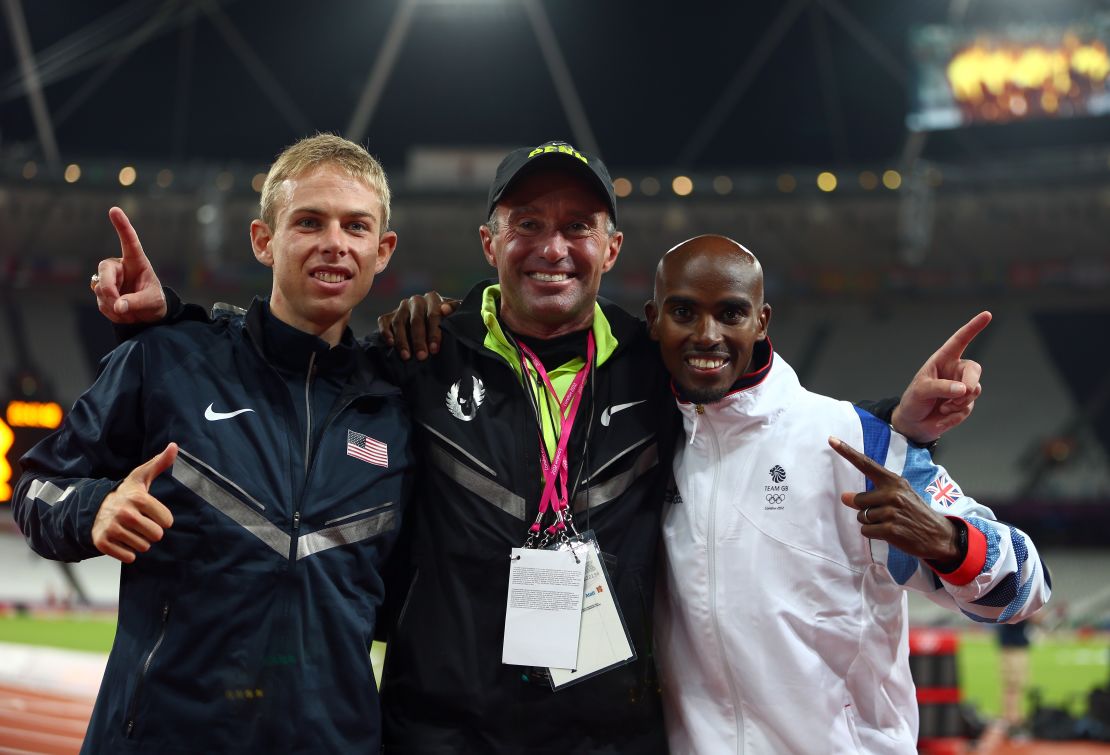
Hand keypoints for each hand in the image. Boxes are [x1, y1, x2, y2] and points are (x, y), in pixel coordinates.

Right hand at [92, 207, 167, 322]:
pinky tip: (122, 312)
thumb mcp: (152, 302)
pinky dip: (110, 310)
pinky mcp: (101, 292)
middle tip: (117, 304)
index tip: (114, 209)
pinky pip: (100, 301)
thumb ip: (136, 302)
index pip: (129, 241)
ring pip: (100, 287)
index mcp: (136, 262)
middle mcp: (120, 267)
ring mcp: (109, 279)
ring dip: (112, 303)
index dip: (122, 226)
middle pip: (105, 269)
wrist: (146, 316)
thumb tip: (118, 306)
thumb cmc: (154, 302)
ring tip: (129, 310)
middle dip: (108, 287)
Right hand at [92, 443, 177, 562]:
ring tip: (131, 530)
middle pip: (156, 535)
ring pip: (143, 547)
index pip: (167, 521)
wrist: (95, 508)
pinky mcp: (102, 543)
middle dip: (152, 532)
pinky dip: (128, 552)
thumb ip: (160, 463)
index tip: (152, 513)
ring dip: (140, 542)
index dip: (162, 519)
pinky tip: (122, 540)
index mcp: (138, 498)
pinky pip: (128, 557)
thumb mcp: (141, 477)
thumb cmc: (126, 494)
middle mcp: (125, 513)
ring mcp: (112, 528)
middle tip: (141, 523)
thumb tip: (174, 446)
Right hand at [376, 291, 458, 360]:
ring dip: (402, 340)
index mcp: (433, 299)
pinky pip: (384, 322)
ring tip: (406, 356)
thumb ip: (455, 310)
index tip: (434, 349)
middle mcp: (416, 301)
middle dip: (418, 340)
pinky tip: (390, 344)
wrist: (433, 320)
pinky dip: (386, 332)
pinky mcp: (389, 315)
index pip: (433, 314)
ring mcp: (401, 307)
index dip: (434, 333)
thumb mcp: (455, 315)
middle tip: (422, 356)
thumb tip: (445, 310)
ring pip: (399, 322)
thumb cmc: (447, 320)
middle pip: (415, 320)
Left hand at [828, 436, 958, 560]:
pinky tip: (889, 533)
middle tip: (884, 515)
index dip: (848, 452)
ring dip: (870, 523)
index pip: (866, 464)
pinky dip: (873, 534)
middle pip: (858, 500)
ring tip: (890, 523)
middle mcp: (893, 493)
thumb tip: (844, 497)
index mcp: (894, 481)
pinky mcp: (891, 529)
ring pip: (861, 517)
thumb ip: (872, 494)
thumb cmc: (916, 514)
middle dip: (864, 509)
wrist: (939, 536)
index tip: (832, 440)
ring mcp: (892, 512)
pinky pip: (866, 531)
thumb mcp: (900, 496)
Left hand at [891, 311, 990, 443]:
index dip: (973, 328)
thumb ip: (941, 387)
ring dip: (958, 402)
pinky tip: (941, 415)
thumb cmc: (914, 401)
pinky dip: (954, 415)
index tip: (987, 314)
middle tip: (961, 393)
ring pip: (974, 391)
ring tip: (941, 406)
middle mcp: (956, 371)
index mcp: (943, 360)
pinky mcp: (965, 404)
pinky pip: (967, 408)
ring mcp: (962, 387)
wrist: (914, 423)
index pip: (960, 341)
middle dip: (970, 383)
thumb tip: (963, 389)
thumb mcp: (921, 391)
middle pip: (974, 370)